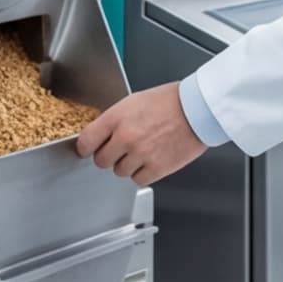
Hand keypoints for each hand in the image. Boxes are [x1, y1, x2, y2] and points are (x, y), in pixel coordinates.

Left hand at [75, 83, 206, 185]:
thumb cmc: (168, 101)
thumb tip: (100, 135)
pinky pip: (138, 180)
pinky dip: (142, 173)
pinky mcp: (157, 168)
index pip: (86, 141)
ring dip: (126, 165)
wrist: (196, 109)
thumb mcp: (133, 102)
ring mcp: (141, 154)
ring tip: (140, 151)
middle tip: (119, 150)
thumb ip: (114, 120)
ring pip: (119, 172)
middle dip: (108, 156)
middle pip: (101, 161)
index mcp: (116, 118)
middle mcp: (126, 138)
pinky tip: (149, 160)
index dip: (86, 147)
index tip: (89, 149)